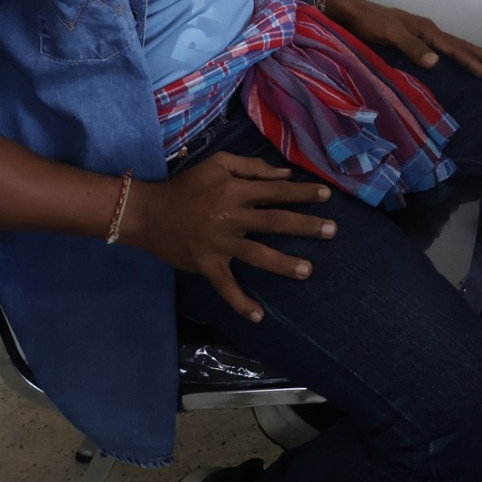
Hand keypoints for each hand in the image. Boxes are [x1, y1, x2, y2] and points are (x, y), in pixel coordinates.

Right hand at [119, 152, 335, 321]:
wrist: (148, 213)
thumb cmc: (187, 186)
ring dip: (283, 263)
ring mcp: (220, 243)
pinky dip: (240, 302)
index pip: (276, 191)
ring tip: (307, 270)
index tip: (327, 196)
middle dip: (305, 225)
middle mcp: (231, 217)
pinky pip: (226, 287)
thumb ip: (252, 168)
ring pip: (257, 254)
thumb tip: (285, 175)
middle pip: (274, 221)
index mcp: (236, 191)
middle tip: (332, 231)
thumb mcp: (218, 165)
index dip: (302, 193)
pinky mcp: (207, 265)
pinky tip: (258, 316)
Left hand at [326, 0, 481, 78]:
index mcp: (426, 30)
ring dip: (472, 54)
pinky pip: (442, 47)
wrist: (353, 12)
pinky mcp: (414, 38)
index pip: (454, 48)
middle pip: (460, 44)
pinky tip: (456, 60)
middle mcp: (428, 31)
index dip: (472, 61)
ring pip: (453, 45)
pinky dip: (455, 54)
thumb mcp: (390, 34)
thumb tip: (437, 62)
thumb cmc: (370, 23)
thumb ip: (412, 47)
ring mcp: (422, 34)